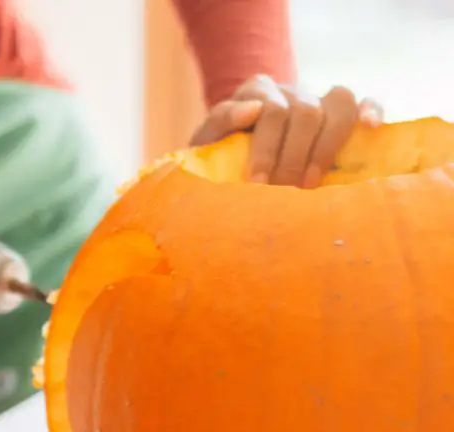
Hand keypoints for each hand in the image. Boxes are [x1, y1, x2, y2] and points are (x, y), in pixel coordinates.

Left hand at [190, 74, 383, 187]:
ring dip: (326, 148)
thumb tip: (252, 109)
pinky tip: (371, 128)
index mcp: (257, 91)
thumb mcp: (207, 139)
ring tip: (310, 183)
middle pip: (305, 112)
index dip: (266, 148)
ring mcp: (318, 98)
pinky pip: (362, 102)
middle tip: (282, 191)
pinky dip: (372, 110)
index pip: (270, 109)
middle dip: (293, 156)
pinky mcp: (340, 113)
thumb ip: (220, 121)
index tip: (257, 182)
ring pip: (338, 104)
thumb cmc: (220, 151)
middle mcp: (291, 91)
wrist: (233, 156)